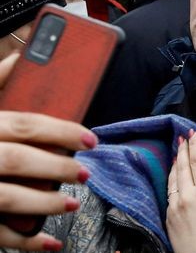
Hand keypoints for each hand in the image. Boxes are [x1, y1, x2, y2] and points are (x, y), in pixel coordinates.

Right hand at [0, 53, 97, 250]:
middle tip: (84, 173)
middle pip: (16, 160)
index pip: (23, 125)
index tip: (90, 139)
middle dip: (56, 167)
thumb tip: (20, 58)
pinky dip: (24, 241)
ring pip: (4, 198)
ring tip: (72, 202)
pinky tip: (51, 242)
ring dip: (43, 203)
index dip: (61, 131)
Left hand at [166, 130, 195, 252]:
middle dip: (183, 149)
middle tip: (182, 137)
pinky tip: (173, 176)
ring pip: (173, 177)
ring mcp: (175, 205)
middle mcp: (189, 195)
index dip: (195, 146)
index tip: (192, 134)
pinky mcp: (168, 215)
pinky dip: (171, 180)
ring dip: (175, 163)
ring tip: (176, 152)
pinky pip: (169, 192)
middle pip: (183, 165)